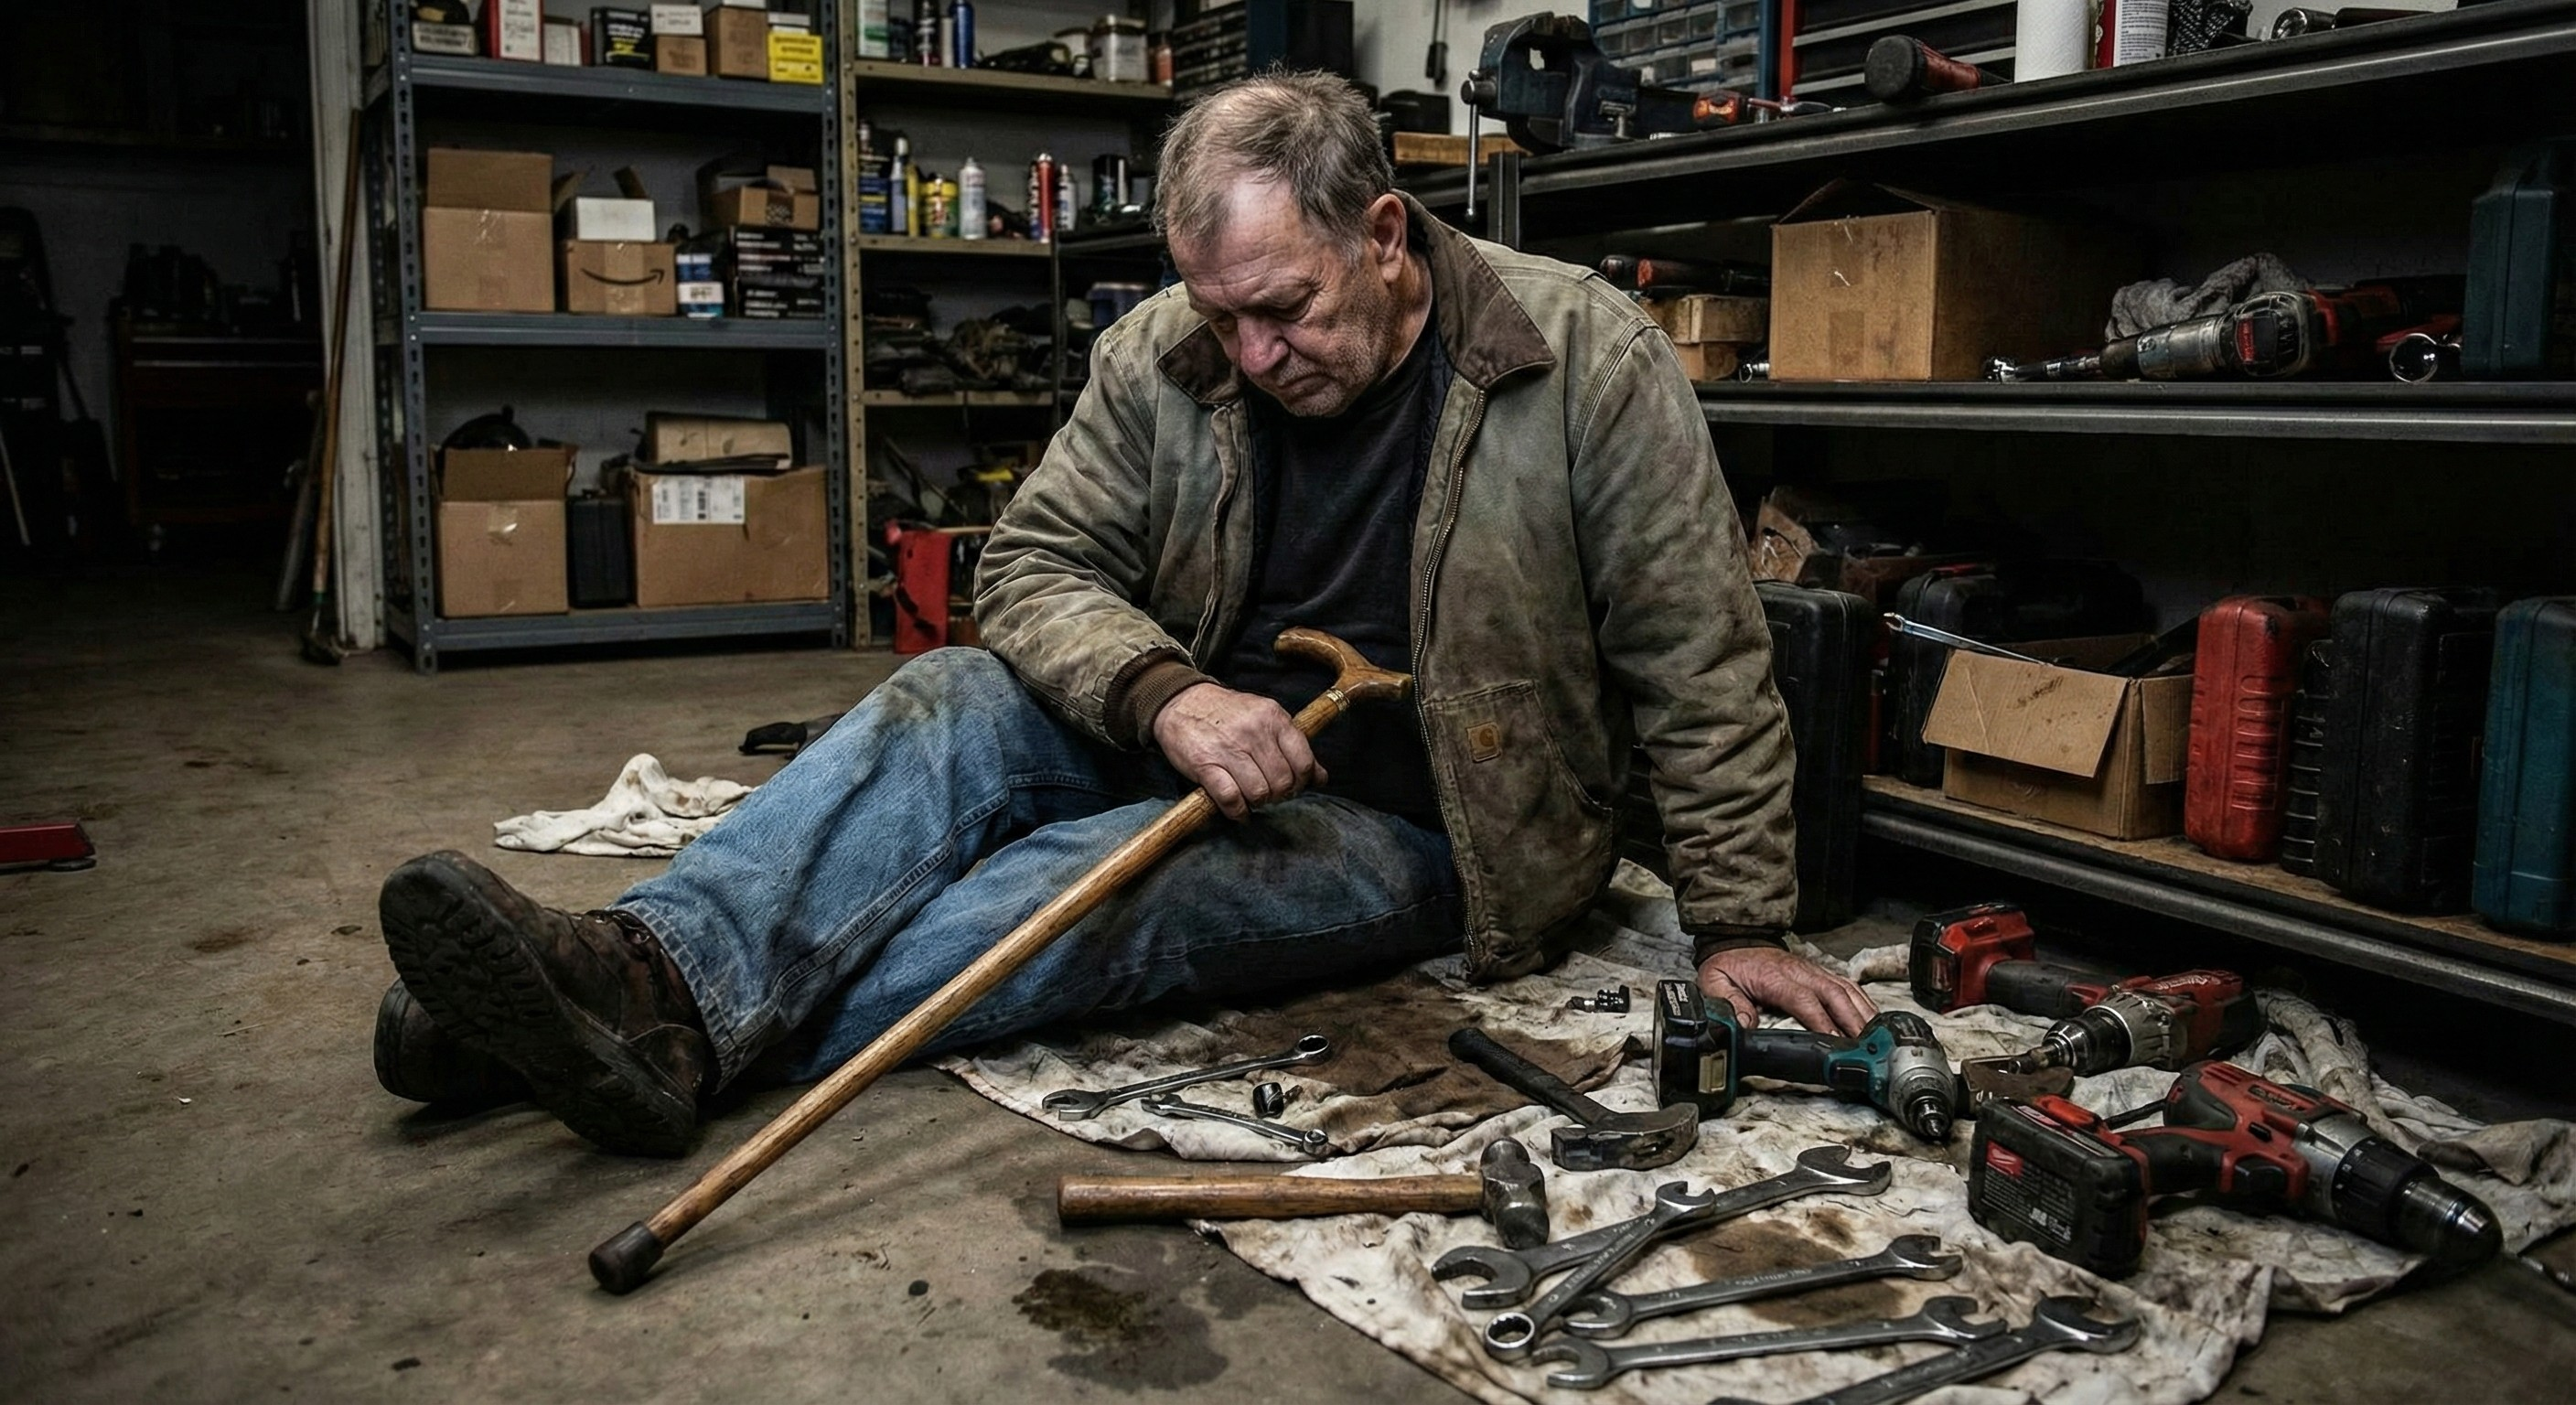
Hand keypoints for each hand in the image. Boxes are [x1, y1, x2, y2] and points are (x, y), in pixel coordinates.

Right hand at [1150, 682, 1324, 819]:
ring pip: (1259, 793)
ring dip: (1258, 803)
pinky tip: (1238, 810)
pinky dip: (1238, 812)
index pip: (1304, 762)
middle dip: (1278, 795)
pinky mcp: (1205, 765)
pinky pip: (1231, 799)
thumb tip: (1322, 778)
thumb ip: (1294, 746)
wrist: (1181, 702)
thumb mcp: (1265, 718)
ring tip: (1251, 798)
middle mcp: (1254, 732)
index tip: (1291, 786)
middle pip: (1282, 782)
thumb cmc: (1227, 714)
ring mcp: (1228, 749)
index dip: (1301, 782)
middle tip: (1269, 793)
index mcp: (1273, 717)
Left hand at [1698, 945, 1875, 1035]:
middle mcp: (1801, 972)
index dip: (1822, 1021)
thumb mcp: (1715, 982)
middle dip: (1853, 1022)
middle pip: (1835, 995)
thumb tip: (1745, 1026)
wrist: (1736, 941)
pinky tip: (1873, 1019)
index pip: (1804, 1000)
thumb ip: (1729, 1004)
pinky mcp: (1822, 973)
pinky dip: (1864, 1003)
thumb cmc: (1730, 965)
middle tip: (1867, 1047)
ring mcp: (1815, 971)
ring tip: (1878, 1038)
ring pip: (1847, 990)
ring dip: (1863, 1014)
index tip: (1835, 1042)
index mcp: (1776, 977)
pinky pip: (1849, 986)